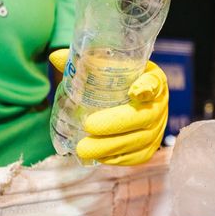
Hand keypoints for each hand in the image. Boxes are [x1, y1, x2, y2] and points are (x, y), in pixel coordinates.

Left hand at [50, 49, 167, 164]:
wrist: (134, 100)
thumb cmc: (120, 81)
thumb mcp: (109, 67)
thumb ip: (86, 62)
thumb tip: (55, 57)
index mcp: (152, 79)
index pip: (154, 82)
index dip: (147, 87)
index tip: (134, 91)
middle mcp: (159, 104)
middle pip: (144, 116)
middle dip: (116, 124)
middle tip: (89, 126)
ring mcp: (158, 128)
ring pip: (140, 140)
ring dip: (112, 146)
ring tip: (84, 148)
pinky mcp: (152, 147)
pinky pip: (138, 156)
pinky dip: (118, 158)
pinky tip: (98, 157)